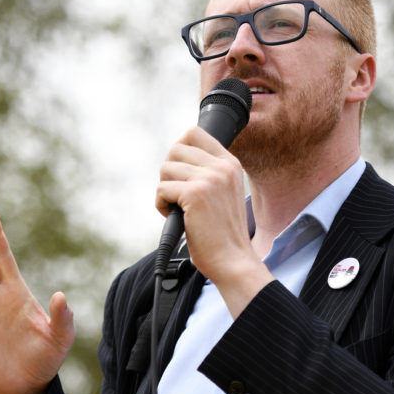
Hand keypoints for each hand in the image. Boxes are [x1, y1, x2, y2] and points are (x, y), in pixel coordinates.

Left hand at [155, 128, 272, 315]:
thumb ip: (208, 173)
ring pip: (166, 168)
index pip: (194, 133)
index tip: (180, 174)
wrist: (233, 260)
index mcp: (230, 164)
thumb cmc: (224, 234)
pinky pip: (162, 189)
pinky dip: (161, 205)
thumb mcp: (223, 193)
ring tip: (177, 209)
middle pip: (176, 149)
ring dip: (164, 190)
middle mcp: (222, 167)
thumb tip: (175, 158)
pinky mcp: (195, 194)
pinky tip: (174, 217)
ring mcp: (209, 179)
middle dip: (169, 173)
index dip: (179, 152)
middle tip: (177, 195)